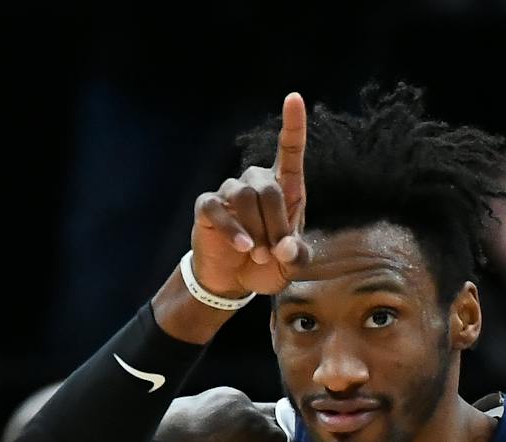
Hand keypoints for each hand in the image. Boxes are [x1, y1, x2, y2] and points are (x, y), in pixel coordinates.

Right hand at [190, 92, 308, 300]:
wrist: (232, 281)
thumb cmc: (266, 265)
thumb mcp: (290, 267)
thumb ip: (297, 256)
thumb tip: (287, 246)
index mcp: (284, 189)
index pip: (289, 150)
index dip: (293, 124)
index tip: (294, 97)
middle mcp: (257, 183)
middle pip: (268, 187)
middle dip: (274, 224)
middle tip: (273, 253)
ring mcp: (230, 192)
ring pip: (243, 196)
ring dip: (255, 228)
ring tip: (257, 253)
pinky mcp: (208, 206)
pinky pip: (217, 208)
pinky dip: (232, 229)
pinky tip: (242, 246)